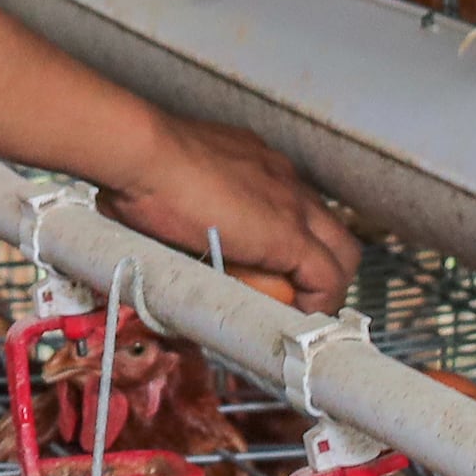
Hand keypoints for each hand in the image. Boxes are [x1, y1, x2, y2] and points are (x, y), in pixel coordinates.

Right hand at [98, 111, 358, 312]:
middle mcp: (282, 177)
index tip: (265, 268)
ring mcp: (292, 204)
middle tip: (293, 299)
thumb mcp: (157, 196)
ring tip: (297, 317)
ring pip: (341, 251)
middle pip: (328, 226)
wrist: (143, 153)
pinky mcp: (290, 235)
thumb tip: (138, 243)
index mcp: (253, 163)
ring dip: (325, 287)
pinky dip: (318, 304)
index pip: (289, 203)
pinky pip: (326, 279)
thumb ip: (161, 221)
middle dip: (319, 265)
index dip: (285, 242)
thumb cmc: (134, 168)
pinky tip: (296, 322)